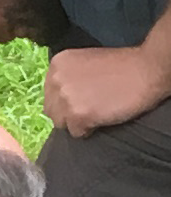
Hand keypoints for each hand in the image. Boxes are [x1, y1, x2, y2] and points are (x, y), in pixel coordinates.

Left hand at [44, 45, 170, 136]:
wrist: (146, 70)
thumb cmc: (122, 66)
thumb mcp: (84, 63)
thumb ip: (68, 77)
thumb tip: (61, 98)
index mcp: (57, 65)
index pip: (49, 93)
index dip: (64, 101)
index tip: (81, 101)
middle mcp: (56, 80)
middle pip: (51, 110)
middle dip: (67, 113)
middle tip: (88, 111)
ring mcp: (65, 98)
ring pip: (61, 123)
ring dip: (76, 123)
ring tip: (96, 114)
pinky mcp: (78, 115)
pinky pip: (76, 132)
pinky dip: (88, 130)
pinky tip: (102, 119)